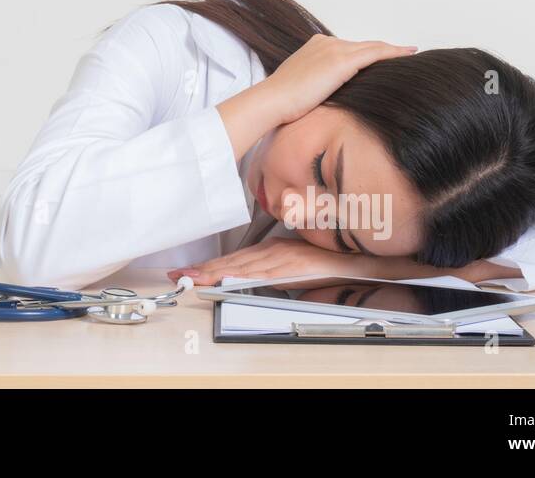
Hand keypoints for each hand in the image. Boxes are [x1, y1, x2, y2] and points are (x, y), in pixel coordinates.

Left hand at [167, 237, 378, 285]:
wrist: (355, 261)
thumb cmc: (324, 265)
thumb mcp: (290, 269)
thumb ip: (270, 273)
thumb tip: (247, 283)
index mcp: (270, 250)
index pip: (233, 260)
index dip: (208, 266)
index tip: (186, 273)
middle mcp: (273, 250)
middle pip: (232, 261)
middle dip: (203, 269)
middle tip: (178, 276)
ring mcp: (282, 256)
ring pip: (242, 266)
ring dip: (216, 272)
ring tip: (193, 279)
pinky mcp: (294, 264)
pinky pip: (264, 272)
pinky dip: (245, 275)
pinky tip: (228, 278)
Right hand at [262, 34, 415, 124]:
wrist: (272, 101)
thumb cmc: (282, 102)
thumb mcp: (303, 88)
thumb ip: (319, 84)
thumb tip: (329, 96)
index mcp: (315, 47)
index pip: (349, 49)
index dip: (368, 53)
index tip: (382, 57)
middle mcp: (325, 43)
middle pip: (363, 46)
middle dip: (384, 50)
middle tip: (404, 53)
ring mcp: (334, 50)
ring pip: (372, 48)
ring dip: (392, 51)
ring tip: (409, 54)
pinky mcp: (342, 61)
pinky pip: (375, 54)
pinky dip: (393, 53)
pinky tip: (407, 55)